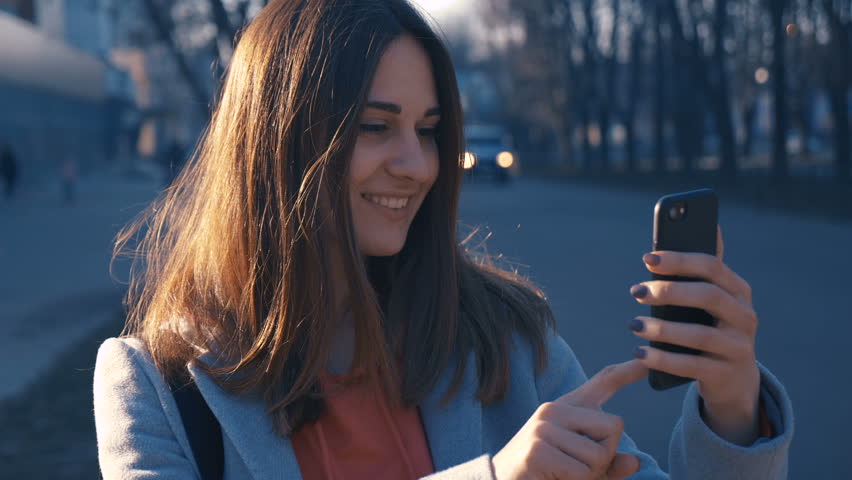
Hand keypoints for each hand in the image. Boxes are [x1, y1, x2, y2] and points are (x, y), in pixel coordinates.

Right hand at [491, 360, 647, 479]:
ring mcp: (543, 427)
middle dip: (605, 456)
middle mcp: (554, 410)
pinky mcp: (538, 450)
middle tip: (576, 470)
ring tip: (562, 476)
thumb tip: (635, 462)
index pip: (601, 384)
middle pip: (614, 427)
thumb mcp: (579, 469)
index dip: (625, 372)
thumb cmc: (542, 475)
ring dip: (591, 476)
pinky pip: (583, 472)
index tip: (644, 361)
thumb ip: (608, 464)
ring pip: (600, 454)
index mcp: (564, 410)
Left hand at [629, 226, 761, 444]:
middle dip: (670, 291)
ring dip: (662, 329)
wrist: (733, 380)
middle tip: (636, 291)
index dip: (679, 261)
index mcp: (738, 290)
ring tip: (634, 325)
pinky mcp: (726, 374)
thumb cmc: (713, 327)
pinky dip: (663, 359)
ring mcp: (739, 347)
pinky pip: (692, 365)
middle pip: (708, 296)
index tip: (647, 259)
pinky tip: (640, 353)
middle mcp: (745, 316)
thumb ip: (706, 268)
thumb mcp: (713, 299)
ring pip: (700, 334)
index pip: (712, 267)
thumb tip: (711, 225)